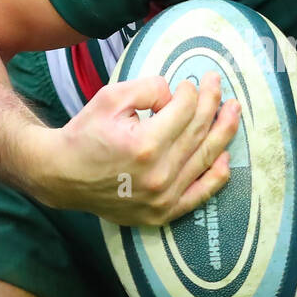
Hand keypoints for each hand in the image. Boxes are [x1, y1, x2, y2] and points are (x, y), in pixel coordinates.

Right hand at [33, 71, 239, 223]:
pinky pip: (199, 195)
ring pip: (204, 159)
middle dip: (212, 103)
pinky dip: (216, 176)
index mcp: (145, 144)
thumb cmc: (86, 134)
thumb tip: (175, 94)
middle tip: (218, 84)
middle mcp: (159, 174)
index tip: (188, 83)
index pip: (184, 110)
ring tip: (234, 111)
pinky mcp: (162, 213)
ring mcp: (163, 198)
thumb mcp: (110, 98)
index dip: (190, 91)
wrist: (62, 176)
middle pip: (198, 131)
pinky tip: (225, 156)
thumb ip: (147, 88)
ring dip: (223, 132)